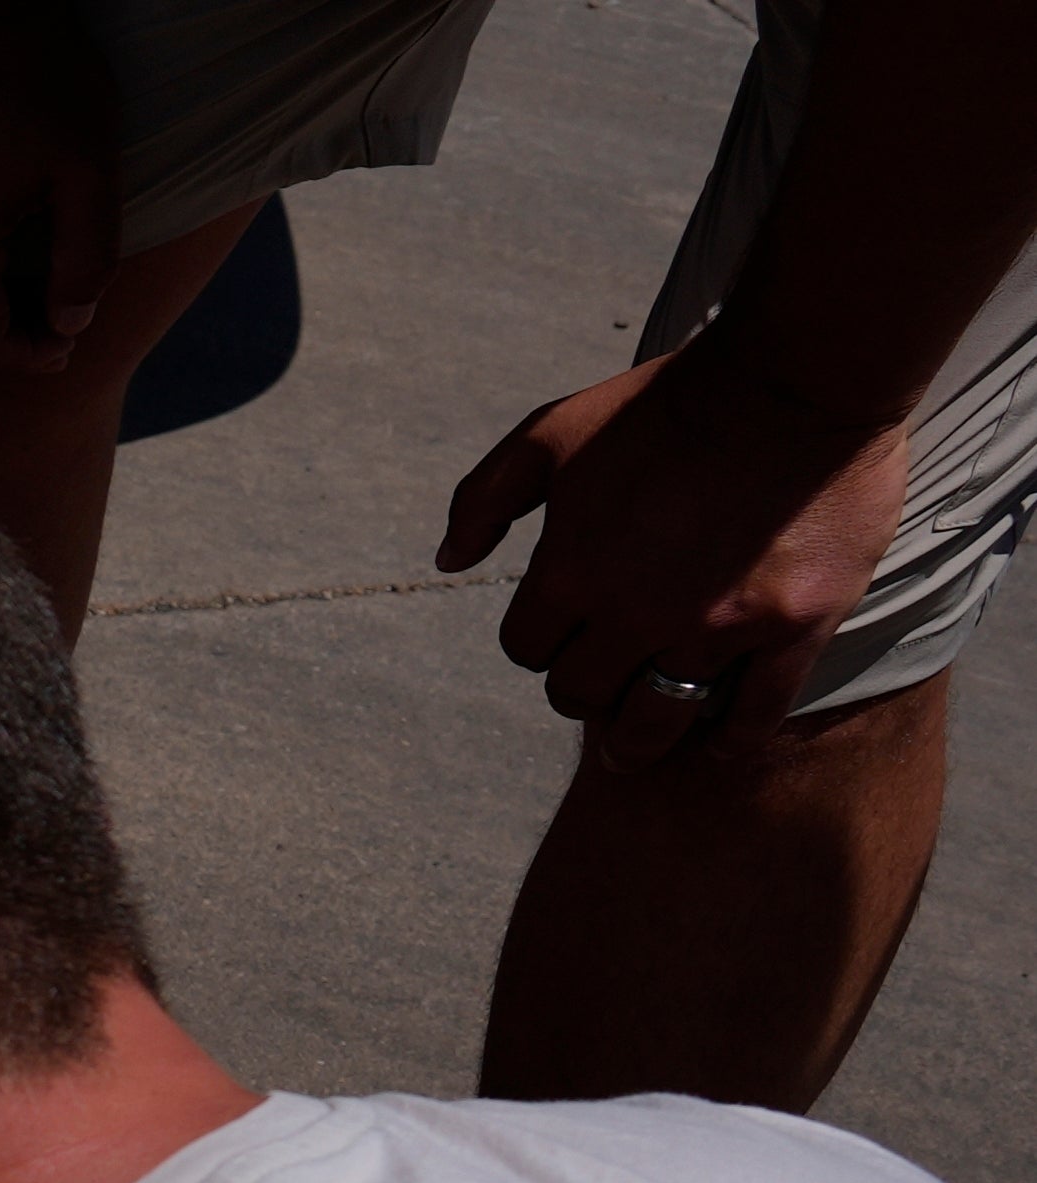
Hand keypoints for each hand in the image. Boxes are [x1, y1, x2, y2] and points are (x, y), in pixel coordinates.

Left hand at [438, 336, 911, 764]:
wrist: (801, 375)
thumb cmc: (668, 401)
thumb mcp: (552, 433)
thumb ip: (486, 497)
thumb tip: (447, 561)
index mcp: (572, 572)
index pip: (527, 650)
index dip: (539, 641)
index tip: (563, 627)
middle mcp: (638, 612)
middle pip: (582, 694)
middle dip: (584, 685)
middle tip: (603, 675)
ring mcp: (718, 627)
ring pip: (656, 722)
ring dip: (640, 735)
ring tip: (640, 741)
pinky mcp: (795, 628)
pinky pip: (754, 717)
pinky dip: (731, 736)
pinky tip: (721, 737)